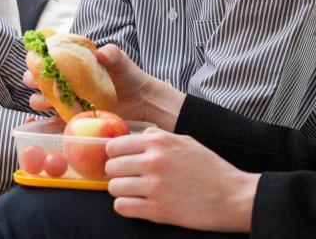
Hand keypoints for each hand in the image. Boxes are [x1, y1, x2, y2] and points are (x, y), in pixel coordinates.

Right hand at [24, 44, 184, 129]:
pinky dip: (45, 124)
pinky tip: (44, 123)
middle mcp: (64, 83)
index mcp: (71, 65)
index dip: (37, 60)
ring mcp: (66, 102)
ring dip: (40, 101)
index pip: (47, 60)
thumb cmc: (129, 78)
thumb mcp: (122, 63)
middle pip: (39, 81)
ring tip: (48, 102)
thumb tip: (102, 53)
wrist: (142, 103)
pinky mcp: (71, 120)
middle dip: (33, 80)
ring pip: (42, 101)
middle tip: (38, 82)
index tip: (37, 61)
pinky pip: (53, 123)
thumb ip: (113, 54)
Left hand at [105, 127, 260, 232]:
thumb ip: (159, 136)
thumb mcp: (186, 142)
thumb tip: (139, 134)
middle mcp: (153, 162)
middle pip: (111, 167)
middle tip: (129, 178)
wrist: (235, 197)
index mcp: (158, 142)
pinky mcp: (157, 211)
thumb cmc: (211, 169)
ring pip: (113, 188)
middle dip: (118, 174)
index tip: (122, 161)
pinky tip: (138, 204)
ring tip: (135, 192)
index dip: (115, 155)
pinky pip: (121, 207)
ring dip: (121, 191)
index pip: (114, 146)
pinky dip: (126, 207)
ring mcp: (154, 187)